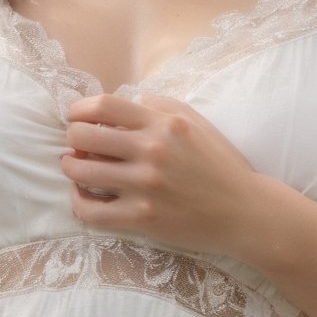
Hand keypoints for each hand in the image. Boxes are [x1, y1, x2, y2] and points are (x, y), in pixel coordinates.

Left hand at [59, 93, 274, 258]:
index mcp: (162, 124)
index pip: (103, 106)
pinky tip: (82, 196)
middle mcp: (151, 151)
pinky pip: (92, 212)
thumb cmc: (220, 164)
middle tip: (76, 144)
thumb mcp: (195, 122)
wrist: (245, 212)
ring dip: (71, 167)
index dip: (78, 109)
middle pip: (84, 136)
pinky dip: (78, 203)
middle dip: (72, 138)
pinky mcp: (143, 218)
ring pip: (82, 172)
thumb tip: (129, 99)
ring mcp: (145, 186)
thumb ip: (160, 105)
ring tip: (75, 167)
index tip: (75, 116)